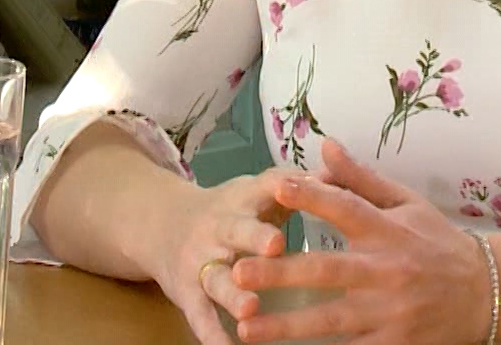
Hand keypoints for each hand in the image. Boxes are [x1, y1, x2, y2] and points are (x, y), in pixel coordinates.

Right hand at [148, 166, 303, 344]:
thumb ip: (295, 185)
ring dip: (233, 293)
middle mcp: (220, 228)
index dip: (282, 186)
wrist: (161, 224)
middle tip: (276, 245)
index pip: (264, 186)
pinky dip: (212, 335)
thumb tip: (339, 172)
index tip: (305, 187)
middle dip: (255, 237)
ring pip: (217, 278)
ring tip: (252, 308)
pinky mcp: (188, 293)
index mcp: (243, 200)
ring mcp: (201, 262)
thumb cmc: (230, 210)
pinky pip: (200, 316)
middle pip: (237, 230)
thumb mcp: (255, 190)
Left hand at [228, 139, 492, 344]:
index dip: (313, 196)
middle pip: (328, 271)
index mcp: (388, 230)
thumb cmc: (439, 243)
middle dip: (281, 274)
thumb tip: (324, 146)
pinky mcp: (394, 344)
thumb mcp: (407, 204)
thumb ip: (361, 180)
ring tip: (246, 328)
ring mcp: (390, 313)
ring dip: (286, 326)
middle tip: (240, 273)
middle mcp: (386, 271)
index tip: (277, 187)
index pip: (346, 208)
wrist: (487, 295)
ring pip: (331, 320)